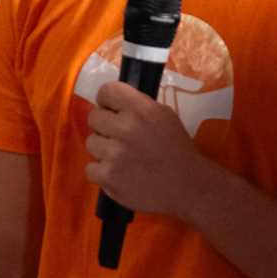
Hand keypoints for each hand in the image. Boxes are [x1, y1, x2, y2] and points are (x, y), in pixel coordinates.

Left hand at [82, 81, 211, 220]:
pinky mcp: (108, 177)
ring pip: (91, 143)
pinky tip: (119, 173)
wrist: (186, 186)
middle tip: (121, 138)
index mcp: (141, 109)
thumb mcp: (165, 116)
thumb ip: (138, 106)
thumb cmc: (176, 150)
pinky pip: (90, 168)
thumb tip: (112, 104)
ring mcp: (115, 154)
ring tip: (123, 158)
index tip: (111, 109)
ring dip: (103, 150)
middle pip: (94, 118)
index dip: (107, 100)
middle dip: (105, 127)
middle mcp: (126, 129)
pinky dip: (102, 172)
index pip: (106, 91)